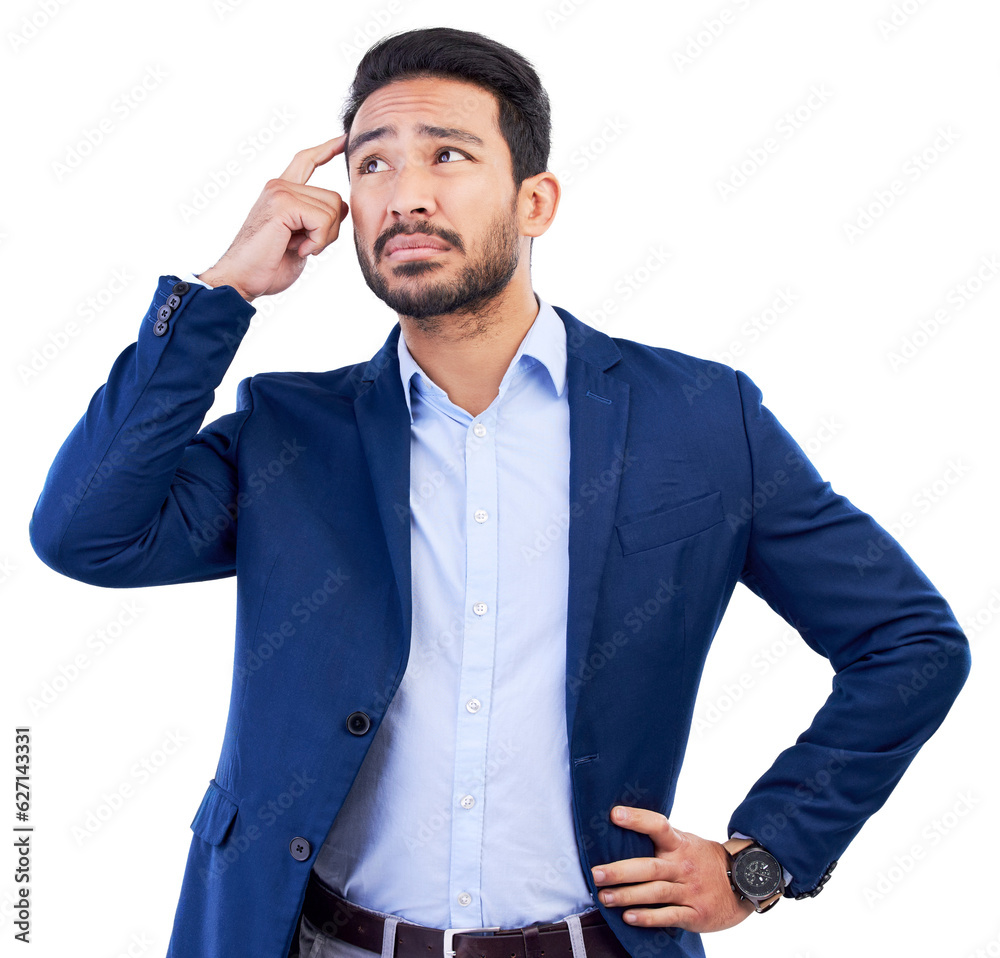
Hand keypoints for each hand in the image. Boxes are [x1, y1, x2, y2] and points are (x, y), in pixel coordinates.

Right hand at [198, 135, 349, 301]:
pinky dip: (318, 241)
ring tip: (299, 247)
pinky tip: (298, 249)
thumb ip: (317, 220)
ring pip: (333, 209)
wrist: (242, 279)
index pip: (307, 161)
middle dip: (330, 231)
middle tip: (305, 246)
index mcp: (282, 192)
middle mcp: (280, 186)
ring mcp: (280, 192)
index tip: (342, 140)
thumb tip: (343, 206)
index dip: (326, 150)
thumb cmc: (269, 265)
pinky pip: (324, 219)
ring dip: (324, 238)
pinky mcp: (282, 203)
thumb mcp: (301, 239)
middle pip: (335, 199)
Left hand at [590, 806, 754, 932]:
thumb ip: (661, 839)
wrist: (743, 883)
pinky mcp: (694, 913)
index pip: (657, 826)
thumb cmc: (703, 860)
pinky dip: (648, 918)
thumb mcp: (686, 842)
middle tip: (596, 874)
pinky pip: (668, 916)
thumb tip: (623, 826)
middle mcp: (682, 866)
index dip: (636, 819)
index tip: (614, 814)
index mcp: (679, 844)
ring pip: (655, 893)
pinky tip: (629, 918)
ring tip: (605, 897)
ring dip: (627, 896)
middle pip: (649, 867)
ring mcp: (689, 890)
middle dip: (620, 871)